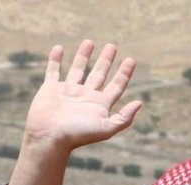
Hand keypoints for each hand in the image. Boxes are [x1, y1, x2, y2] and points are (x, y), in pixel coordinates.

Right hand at [24, 39, 140, 152]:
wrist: (50, 136)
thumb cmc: (78, 134)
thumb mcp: (106, 128)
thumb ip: (124, 118)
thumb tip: (139, 103)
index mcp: (99, 105)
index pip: (116, 87)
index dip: (124, 74)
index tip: (131, 60)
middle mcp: (85, 97)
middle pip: (99, 75)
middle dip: (106, 61)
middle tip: (112, 46)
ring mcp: (68, 92)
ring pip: (78, 69)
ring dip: (84, 56)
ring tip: (90, 42)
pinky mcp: (51, 89)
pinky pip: (53, 71)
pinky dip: (55, 60)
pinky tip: (59, 49)